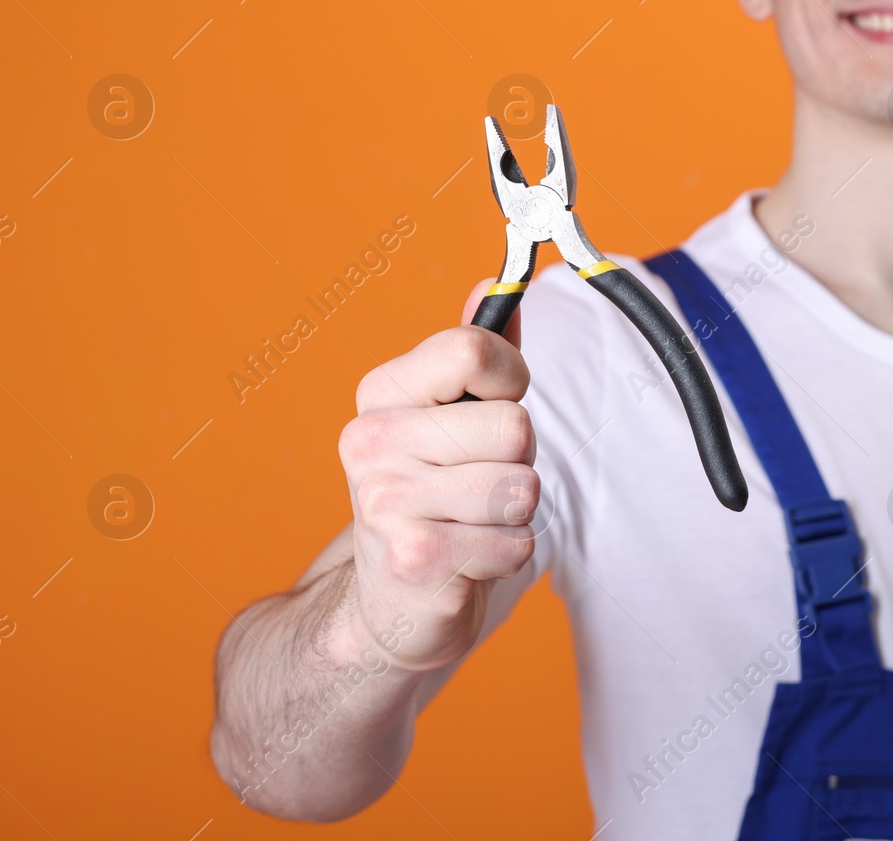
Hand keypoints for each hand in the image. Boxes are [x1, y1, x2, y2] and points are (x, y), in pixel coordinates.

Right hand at [335, 279, 536, 670]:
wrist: (387, 605)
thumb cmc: (433, 500)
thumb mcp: (449, 420)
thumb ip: (477, 356)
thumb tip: (500, 287)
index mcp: (380, 394)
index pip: (472, 348)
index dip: (510, 378)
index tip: (494, 402)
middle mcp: (370, 441)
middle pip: (514, 425)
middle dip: (518, 460)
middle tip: (474, 483)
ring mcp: (386, 501)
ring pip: (522, 487)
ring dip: (513, 514)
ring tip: (471, 522)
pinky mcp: (415, 559)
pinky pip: (516, 543)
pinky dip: (505, 556)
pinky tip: (466, 560)